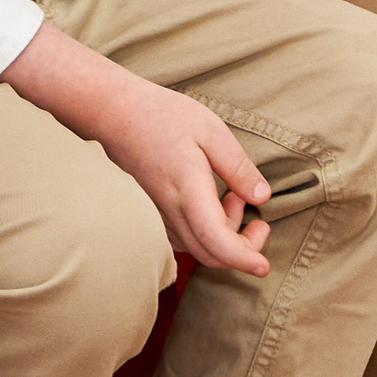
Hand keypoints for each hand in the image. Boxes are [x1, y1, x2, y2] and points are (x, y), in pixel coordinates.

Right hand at [86, 73, 275, 275]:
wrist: (111, 111)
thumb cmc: (160, 115)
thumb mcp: (210, 130)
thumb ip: (238, 167)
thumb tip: (262, 197)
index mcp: (188, 190)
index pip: (217, 241)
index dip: (244, 258)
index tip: (264, 265)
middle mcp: (170, 210)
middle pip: (210, 254)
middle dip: (243, 248)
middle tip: (258, 218)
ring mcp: (157, 213)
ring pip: (197, 248)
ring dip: (225, 236)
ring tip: (233, 196)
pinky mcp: (152, 211)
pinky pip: (183, 238)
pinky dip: (206, 233)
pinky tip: (211, 202)